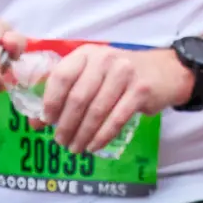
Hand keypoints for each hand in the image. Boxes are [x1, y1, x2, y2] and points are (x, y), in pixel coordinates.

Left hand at [36, 42, 178, 155]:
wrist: (165, 71)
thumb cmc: (121, 75)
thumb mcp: (93, 74)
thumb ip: (66, 92)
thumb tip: (37, 122)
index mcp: (87, 54)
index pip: (61, 77)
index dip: (50, 102)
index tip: (45, 122)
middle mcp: (104, 60)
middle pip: (78, 97)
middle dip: (66, 124)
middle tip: (60, 141)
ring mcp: (124, 74)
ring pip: (96, 111)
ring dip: (82, 134)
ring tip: (75, 148)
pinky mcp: (140, 91)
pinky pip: (116, 119)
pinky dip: (102, 136)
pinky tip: (93, 146)